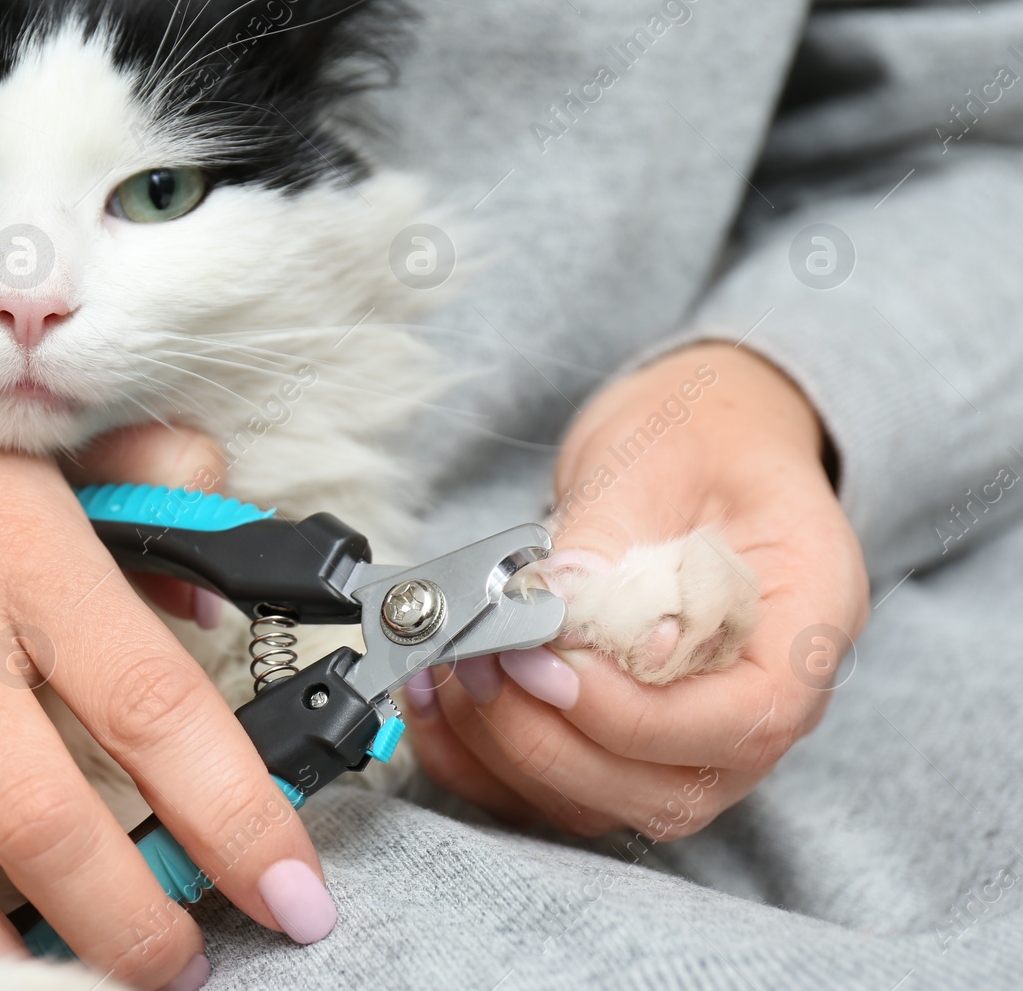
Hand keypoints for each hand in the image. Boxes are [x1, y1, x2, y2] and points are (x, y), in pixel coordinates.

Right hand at [0, 285, 331, 988]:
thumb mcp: (30, 443)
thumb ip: (149, 497)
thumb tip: (217, 590)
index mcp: (20, 557)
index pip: (155, 708)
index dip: (239, 818)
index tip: (294, 891)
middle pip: (46, 831)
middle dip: (133, 931)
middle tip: (186, 963)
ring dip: (10, 965)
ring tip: (72, 981)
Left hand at [403, 343, 868, 837]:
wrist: (697, 437)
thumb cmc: (699, 436)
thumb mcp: (660, 454)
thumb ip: (612, 538)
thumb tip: (557, 607)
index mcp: (806, 625)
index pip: (747, 722)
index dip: (635, 715)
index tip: (547, 660)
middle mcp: (759, 703)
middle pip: (670, 791)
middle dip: (553, 740)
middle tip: (485, 661)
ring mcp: (692, 736)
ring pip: (604, 803)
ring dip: (507, 753)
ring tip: (452, 668)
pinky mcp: (623, 742)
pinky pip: (553, 790)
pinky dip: (482, 763)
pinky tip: (434, 700)